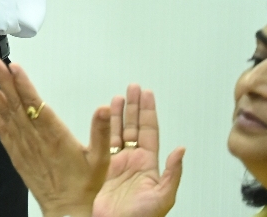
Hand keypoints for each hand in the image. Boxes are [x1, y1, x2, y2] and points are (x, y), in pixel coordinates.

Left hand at [0, 58, 108, 216]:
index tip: (14, 67)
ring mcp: (23, 147)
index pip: (36, 104)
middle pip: (17, 105)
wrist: (67, 210)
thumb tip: (104, 108)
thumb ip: (101, 131)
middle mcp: (36, 139)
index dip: (23, 84)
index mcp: (55, 135)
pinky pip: (2, 133)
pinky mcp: (17, 156)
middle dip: (4, 81)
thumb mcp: (101, 158)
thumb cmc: (84, 185)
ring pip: (6, 116)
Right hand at [93, 84, 183, 216]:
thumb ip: (172, 173)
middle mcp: (134, 160)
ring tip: (118, 96)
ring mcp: (119, 163)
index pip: (150, 131)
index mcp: (149, 165)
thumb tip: (181, 150)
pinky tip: (104, 116)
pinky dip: (104, 126)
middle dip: (134, 106)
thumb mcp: (163, 197)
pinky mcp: (104, 167)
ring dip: (119, 113)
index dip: (148, 112)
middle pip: (135, 126)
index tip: (147, 94)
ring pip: (119, 131)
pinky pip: (104, 141)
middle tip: (133, 87)